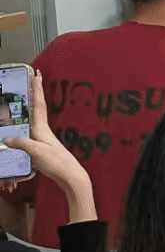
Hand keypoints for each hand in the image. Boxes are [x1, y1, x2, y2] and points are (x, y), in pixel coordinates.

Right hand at [1, 72, 96, 223]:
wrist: (70, 176)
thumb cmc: (57, 163)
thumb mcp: (35, 152)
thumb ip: (21, 143)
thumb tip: (7, 139)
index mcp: (42, 128)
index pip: (38, 104)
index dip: (36, 89)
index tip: (36, 74)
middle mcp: (42, 131)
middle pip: (36, 108)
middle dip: (33, 93)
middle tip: (31, 79)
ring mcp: (42, 139)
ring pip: (33, 119)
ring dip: (29, 107)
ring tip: (24, 97)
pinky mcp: (41, 148)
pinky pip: (30, 132)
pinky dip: (25, 125)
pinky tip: (21, 127)